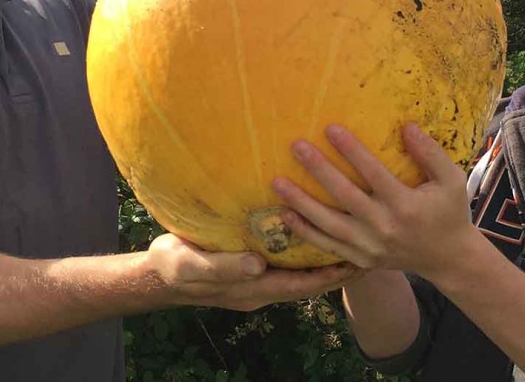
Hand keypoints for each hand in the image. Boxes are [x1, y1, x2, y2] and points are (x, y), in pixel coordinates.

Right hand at [144, 233, 359, 310]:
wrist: (156, 272)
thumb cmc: (173, 265)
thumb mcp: (193, 264)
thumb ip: (224, 266)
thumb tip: (257, 264)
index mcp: (252, 288)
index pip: (300, 286)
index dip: (328, 277)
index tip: (356, 264)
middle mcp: (260, 286)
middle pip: (307, 283)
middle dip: (336, 271)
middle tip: (368, 255)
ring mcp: (254, 279)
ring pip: (298, 274)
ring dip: (323, 262)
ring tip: (351, 245)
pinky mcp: (248, 268)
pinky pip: (284, 264)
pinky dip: (303, 254)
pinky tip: (314, 236)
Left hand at [272, 123, 475, 275]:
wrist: (447, 258)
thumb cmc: (449, 211)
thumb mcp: (451, 180)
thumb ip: (431, 154)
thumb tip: (407, 127)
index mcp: (406, 205)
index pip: (373, 173)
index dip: (351, 150)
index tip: (330, 128)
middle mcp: (385, 227)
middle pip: (345, 196)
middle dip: (319, 170)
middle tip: (296, 146)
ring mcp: (370, 246)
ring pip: (328, 224)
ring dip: (301, 202)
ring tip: (277, 182)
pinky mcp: (360, 259)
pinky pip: (327, 245)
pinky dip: (304, 231)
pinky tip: (284, 214)